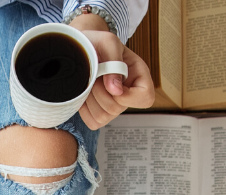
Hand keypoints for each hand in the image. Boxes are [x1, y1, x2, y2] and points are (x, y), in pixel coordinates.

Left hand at [68, 15, 155, 129]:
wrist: (79, 49)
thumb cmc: (96, 43)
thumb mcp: (107, 42)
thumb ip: (114, 62)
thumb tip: (116, 90)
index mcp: (138, 76)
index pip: (145, 97)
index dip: (128, 96)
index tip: (112, 84)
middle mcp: (128, 93)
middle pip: (117, 108)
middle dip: (100, 91)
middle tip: (94, 74)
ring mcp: (114, 106)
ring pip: (103, 116)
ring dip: (90, 98)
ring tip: (89, 81)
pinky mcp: (98, 114)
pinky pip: (92, 121)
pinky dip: (84, 108)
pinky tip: (84, 92)